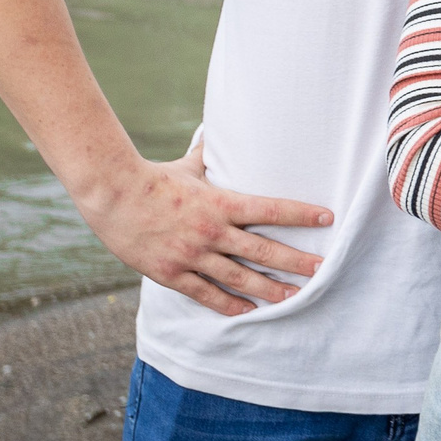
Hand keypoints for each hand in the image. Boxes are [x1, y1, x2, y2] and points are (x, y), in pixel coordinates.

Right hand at [74, 141, 330, 316]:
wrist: (112, 194)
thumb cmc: (154, 177)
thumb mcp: (189, 164)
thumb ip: (211, 154)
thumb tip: (221, 129)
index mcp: (221, 203)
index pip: (271, 209)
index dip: (302, 214)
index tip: (328, 219)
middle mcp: (211, 232)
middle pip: (263, 250)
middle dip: (296, 262)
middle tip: (323, 270)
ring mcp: (191, 255)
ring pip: (239, 278)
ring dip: (269, 289)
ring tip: (293, 297)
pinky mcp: (171, 273)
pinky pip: (205, 294)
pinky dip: (227, 304)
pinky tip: (247, 311)